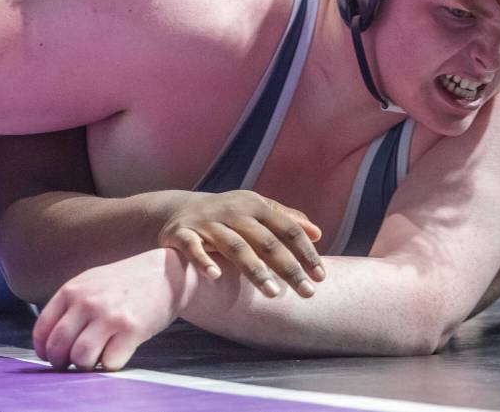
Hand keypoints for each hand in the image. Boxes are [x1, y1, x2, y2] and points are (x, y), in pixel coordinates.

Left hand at [32, 249, 187, 371]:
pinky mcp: (132, 330)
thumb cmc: (125, 282)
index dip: (43, 349)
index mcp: (72, 290)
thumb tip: (49, 340)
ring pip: (81, 358)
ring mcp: (110, 316)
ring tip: (93, 360)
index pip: (43, 328)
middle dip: (60, 362)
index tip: (49, 356)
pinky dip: (109, 364)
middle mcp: (87, 302)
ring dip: (84, 366)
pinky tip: (114, 353)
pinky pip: (109, 362)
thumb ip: (69, 305)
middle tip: (69, 364)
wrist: (164, 273)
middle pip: (58, 346)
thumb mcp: (90, 282)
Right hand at [158, 190, 323, 297]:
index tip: (321, 276)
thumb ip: (285, 219)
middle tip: (307, 292)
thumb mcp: (255, 209)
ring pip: (235, 246)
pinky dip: (204, 260)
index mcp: (254, 205)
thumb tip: (317, 233)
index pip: (287, 228)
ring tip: (273, 293)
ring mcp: (207, 223)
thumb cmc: (227, 214)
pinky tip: (216, 276)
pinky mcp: (182, 234)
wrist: (178, 208)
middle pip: (266, 241)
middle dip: (288, 267)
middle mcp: (233, 212)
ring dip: (255, 270)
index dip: (306, 251)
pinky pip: (194, 248)